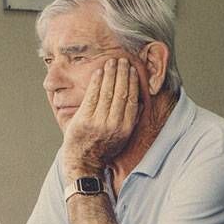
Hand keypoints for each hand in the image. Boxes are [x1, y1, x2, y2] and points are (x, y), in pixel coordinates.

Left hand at [61, 57, 140, 175]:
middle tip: (123, 60)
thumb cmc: (104, 148)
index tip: (133, 70)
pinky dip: (96, 82)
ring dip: (110, 74)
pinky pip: (92, 96)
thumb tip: (140, 103)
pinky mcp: (83, 120)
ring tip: (112, 62)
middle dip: (122, 74)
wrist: (83, 163)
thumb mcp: (123, 137)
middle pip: (120, 93)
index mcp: (125, 128)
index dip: (132, 83)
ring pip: (107, 92)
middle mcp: (113, 124)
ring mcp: (98, 122)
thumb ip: (130, 120)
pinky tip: (99, 72)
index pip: (131, 99)